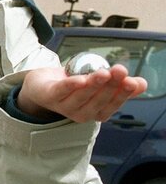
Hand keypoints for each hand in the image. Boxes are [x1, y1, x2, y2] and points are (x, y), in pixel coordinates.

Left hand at [17, 64, 147, 122]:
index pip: (112, 105)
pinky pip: (61, 91)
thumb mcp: (99, 84)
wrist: (42, 84)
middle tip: (120, 71)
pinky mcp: (50, 96)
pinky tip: (80, 79)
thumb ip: (120, 85)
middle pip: (98, 100)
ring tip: (103, 73)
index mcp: (97, 112)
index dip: (123, 94)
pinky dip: (70, 86)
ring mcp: (64, 106)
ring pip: (81, 96)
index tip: (132, 82)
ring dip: (93, 84)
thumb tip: (142, 84)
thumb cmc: (74, 85)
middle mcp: (82, 113)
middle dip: (111, 86)